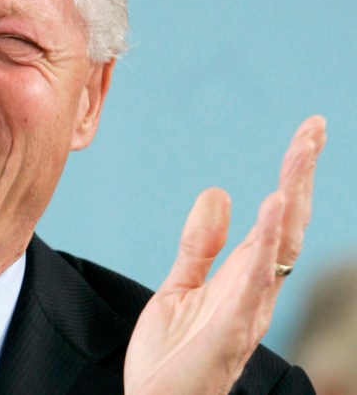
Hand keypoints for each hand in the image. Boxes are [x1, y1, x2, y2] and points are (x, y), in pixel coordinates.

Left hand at [124, 115, 325, 394]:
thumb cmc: (171, 355)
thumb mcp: (180, 286)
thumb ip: (200, 244)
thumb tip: (222, 192)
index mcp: (243, 277)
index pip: (274, 218)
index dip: (291, 176)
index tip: (306, 134)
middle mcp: (254, 289)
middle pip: (285, 224)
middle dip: (299, 175)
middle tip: (313, 129)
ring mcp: (246, 309)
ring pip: (278, 247)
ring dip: (290, 199)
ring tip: (300, 154)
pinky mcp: (229, 330)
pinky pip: (254, 283)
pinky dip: (265, 246)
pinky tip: (272, 208)